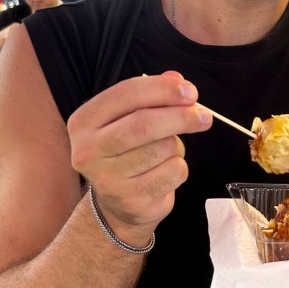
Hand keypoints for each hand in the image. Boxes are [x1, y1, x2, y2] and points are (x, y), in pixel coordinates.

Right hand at [68, 71, 212, 243]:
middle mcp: (88, 151)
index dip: (162, 89)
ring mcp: (107, 179)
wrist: (117, 207)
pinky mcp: (131, 201)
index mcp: (84, 122)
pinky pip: (172, 173)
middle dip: (180, 116)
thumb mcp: (129, 120)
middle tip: (204, 116)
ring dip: (177, 146)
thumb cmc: (126, 153)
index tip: (190, 91)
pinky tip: (165, 172)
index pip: (125, 94)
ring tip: (167, 152)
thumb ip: (152, 97)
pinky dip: (179, 168)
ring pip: (162, 149)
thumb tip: (178, 80)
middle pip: (143, 124)